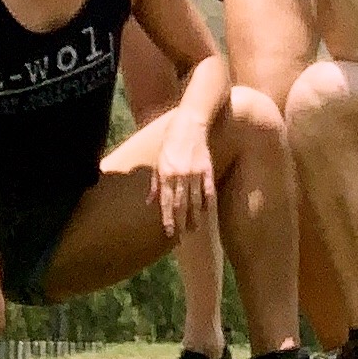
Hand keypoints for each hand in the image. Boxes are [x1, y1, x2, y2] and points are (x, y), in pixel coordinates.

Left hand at [151, 120, 215, 237]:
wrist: (191, 122)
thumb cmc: (171, 139)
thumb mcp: (159, 159)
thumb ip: (155, 182)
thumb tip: (149, 201)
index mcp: (165, 173)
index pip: (166, 202)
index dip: (168, 219)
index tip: (170, 233)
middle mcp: (180, 175)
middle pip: (180, 205)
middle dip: (181, 223)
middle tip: (182, 237)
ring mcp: (195, 172)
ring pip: (195, 201)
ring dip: (195, 217)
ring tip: (194, 229)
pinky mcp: (207, 168)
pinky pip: (208, 190)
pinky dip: (207, 203)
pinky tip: (206, 213)